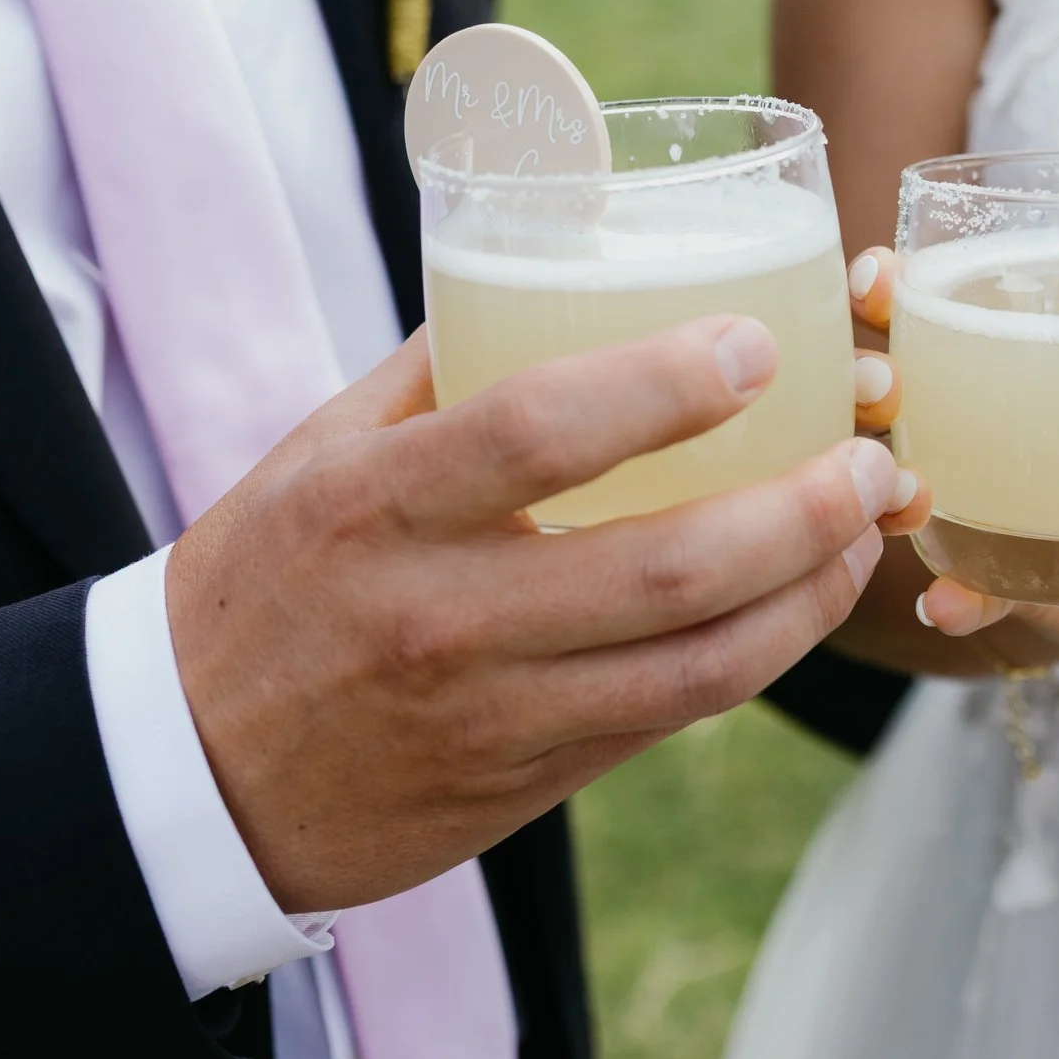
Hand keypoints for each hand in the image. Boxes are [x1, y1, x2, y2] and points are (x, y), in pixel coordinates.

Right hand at [166, 316, 922, 912]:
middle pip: (664, 568)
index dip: (663, 385)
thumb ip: (440, 368)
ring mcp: (491, 716)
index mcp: (373, 507)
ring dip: (808, 595)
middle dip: (799, 509)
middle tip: (872, 454)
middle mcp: (438, 617)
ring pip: (697, 665)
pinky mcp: (527, 786)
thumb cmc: (262, 581)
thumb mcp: (316, 454)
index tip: (756, 342)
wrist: (186, 777)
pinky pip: (671, 718)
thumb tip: (562, 272)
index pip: (537, 434)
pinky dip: (756, 655)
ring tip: (862, 529)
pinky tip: (799, 599)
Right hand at [843, 246, 1058, 669]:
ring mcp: (951, 502)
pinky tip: (949, 603)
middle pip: (877, 382)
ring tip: (911, 493)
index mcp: (986, 358)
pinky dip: (955, 595)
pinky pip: (950, 584)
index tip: (882, 275)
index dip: (882, 283)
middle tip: (886, 387)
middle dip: (867, 376)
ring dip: (883, 480)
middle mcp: (947, 424)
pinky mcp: (978, 579)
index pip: (913, 303)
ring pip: (883, 481)